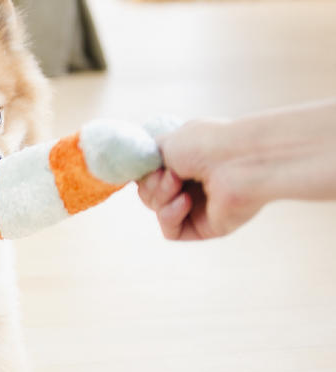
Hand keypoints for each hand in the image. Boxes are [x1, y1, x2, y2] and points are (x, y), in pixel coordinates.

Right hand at [137, 120, 264, 240]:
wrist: (239, 159)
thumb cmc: (206, 144)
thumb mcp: (164, 142)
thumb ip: (144, 158)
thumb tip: (133, 172)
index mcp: (184, 161)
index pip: (149, 174)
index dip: (144, 172)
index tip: (148, 163)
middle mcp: (191, 183)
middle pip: (148, 193)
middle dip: (152, 184)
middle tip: (171, 173)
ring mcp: (197, 206)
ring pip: (156, 210)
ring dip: (161, 196)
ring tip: (180, 183)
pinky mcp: (204, 227)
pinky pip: (170, 229)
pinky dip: (169, 215)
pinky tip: (185, 202)